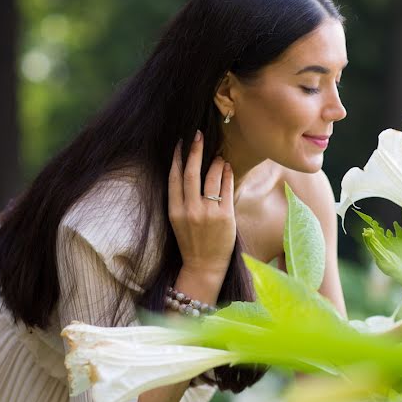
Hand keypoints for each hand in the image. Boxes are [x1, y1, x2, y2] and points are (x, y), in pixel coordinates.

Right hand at [167, 130, 235, 290]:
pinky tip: (227, 167)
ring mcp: (208, 213)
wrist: (204, 266)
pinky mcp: (225, 216)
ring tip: (218, 156)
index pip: (174, 178)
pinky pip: (226, 188)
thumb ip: (182, 199)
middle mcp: (190, 210)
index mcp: (175, 211)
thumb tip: (188, 171)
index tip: (180, 144)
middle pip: (191, 173)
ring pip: (211, 178)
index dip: (176, 158)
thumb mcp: (178, 220)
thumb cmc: (192, 241)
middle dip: (195, 151)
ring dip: (215, 163)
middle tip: (198, 135)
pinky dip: (227, 175)